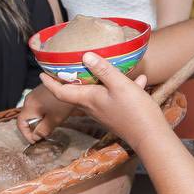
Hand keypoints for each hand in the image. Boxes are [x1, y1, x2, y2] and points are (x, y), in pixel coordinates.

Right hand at [16, 85, 77, 143]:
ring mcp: (34, 95)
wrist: (71, 84)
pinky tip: (50, 116)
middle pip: (25, 118)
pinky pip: (36, 106)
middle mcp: (29, 100)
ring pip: (31, 112)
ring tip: (47, 127)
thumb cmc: (62, 102)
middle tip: (41, 135)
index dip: (26, 134)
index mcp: (29, 107)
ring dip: (36, 121)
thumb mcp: (54, 120)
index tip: (34, 141)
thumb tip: (35, 137)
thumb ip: (42, 130)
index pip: (20, 124)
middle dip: (32, 128)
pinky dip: (40, 114)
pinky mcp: (40, 92)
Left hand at [39, 53, 171, 152]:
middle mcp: (92, 108)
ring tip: (104, 68)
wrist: (151, 137)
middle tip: (70, 65)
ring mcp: (104, 113)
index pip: (61, 92)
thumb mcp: (120, 85)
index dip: (50, 82)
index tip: (42, 73)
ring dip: (98, 80)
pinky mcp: (116, 115)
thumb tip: (85, 56)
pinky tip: (139, 81)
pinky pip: (114, 97)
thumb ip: (103, 70)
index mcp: (89, 100)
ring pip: (96, 93)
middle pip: (76, 92)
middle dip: (71, 79)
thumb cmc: (135, 112)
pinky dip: (121, 88)